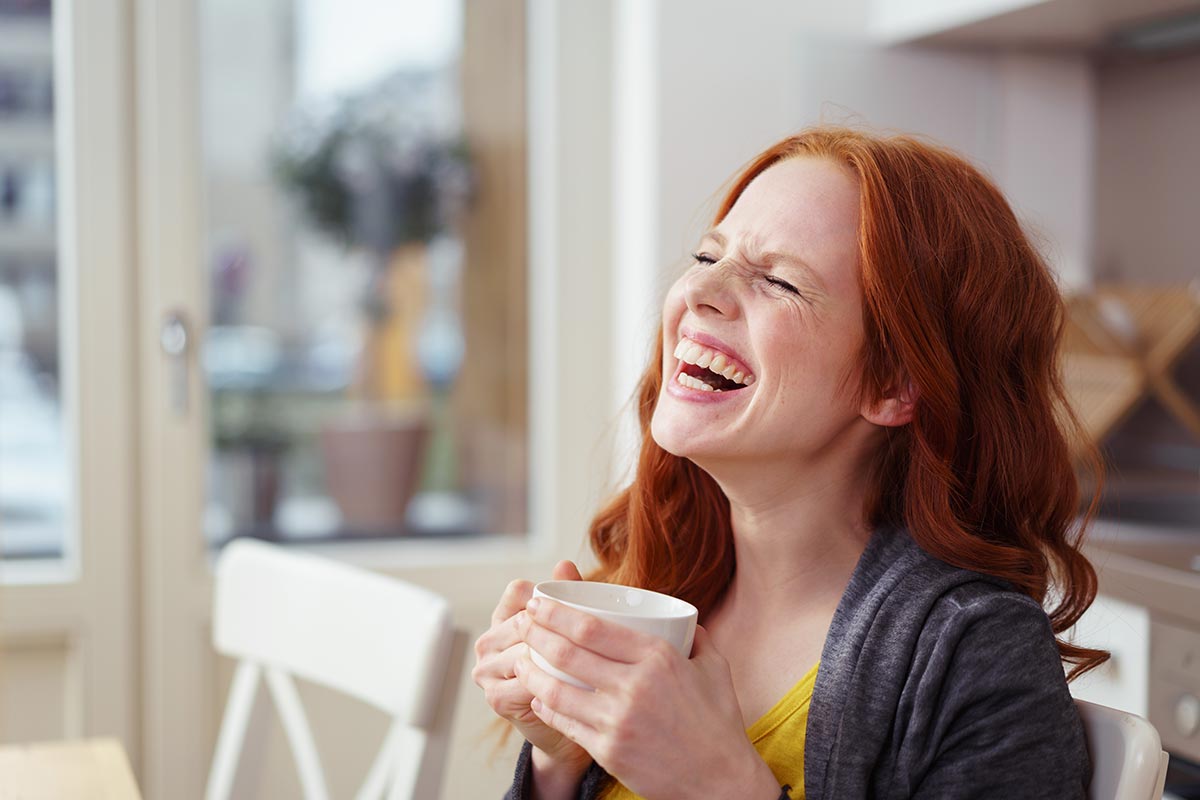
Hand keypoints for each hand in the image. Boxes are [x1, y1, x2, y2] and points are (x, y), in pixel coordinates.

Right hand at [472, 561, 592, 776]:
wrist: (566, 723)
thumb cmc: (569, 670)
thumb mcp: (570, 630)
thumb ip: (569, 596)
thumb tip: (564, 564)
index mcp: (502, 617)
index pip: (517, 591)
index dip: (547, 597)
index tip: (579, 608)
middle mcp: (488, 641)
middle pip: (522, 621)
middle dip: (557, 628)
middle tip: (596, 637)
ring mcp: (486, 670)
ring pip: (525, 651)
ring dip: (557, 657)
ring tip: (591, 660)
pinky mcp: (496, 697)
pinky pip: (527, 682)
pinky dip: (552, 683)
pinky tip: (576, 684)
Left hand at [513, 598, 779, 799]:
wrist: (721, 782)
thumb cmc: (718, 723)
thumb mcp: (714, 668)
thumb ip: (696, 637)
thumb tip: (684, 619)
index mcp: (658, 658)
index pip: (592, 628)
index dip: (557, 613)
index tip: (540, 602)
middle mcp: (634, 686)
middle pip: (567, 652)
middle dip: (536, 632)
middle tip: (523, 622)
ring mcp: (617, 721)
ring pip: (556, 690)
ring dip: (530, 670)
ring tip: (519, 659)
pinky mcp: (607, 751)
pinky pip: (564, 722)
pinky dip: (545, 706)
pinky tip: (537, 695)